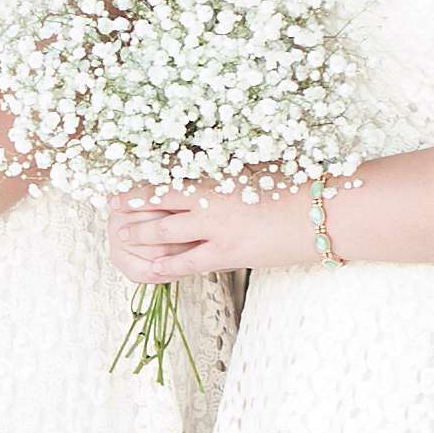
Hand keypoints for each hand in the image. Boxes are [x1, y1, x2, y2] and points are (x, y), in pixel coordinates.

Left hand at [109, 184, 315, 281]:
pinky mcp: (228, 255)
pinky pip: (188, 262)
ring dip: (142, 234)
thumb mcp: (259, 170)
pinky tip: (151, 268)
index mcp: (217, 178)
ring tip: (121, 236)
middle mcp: (210, 201)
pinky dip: (168, 265)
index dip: (142, 182)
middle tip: (110, 208)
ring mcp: (216, 230)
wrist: (323, 213)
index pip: (168, 179)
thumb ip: (230, 170)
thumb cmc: (298, 186)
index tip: (123, 181)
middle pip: (159, 203)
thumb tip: (212, 164)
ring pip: (166, 232)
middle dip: (132, 206)